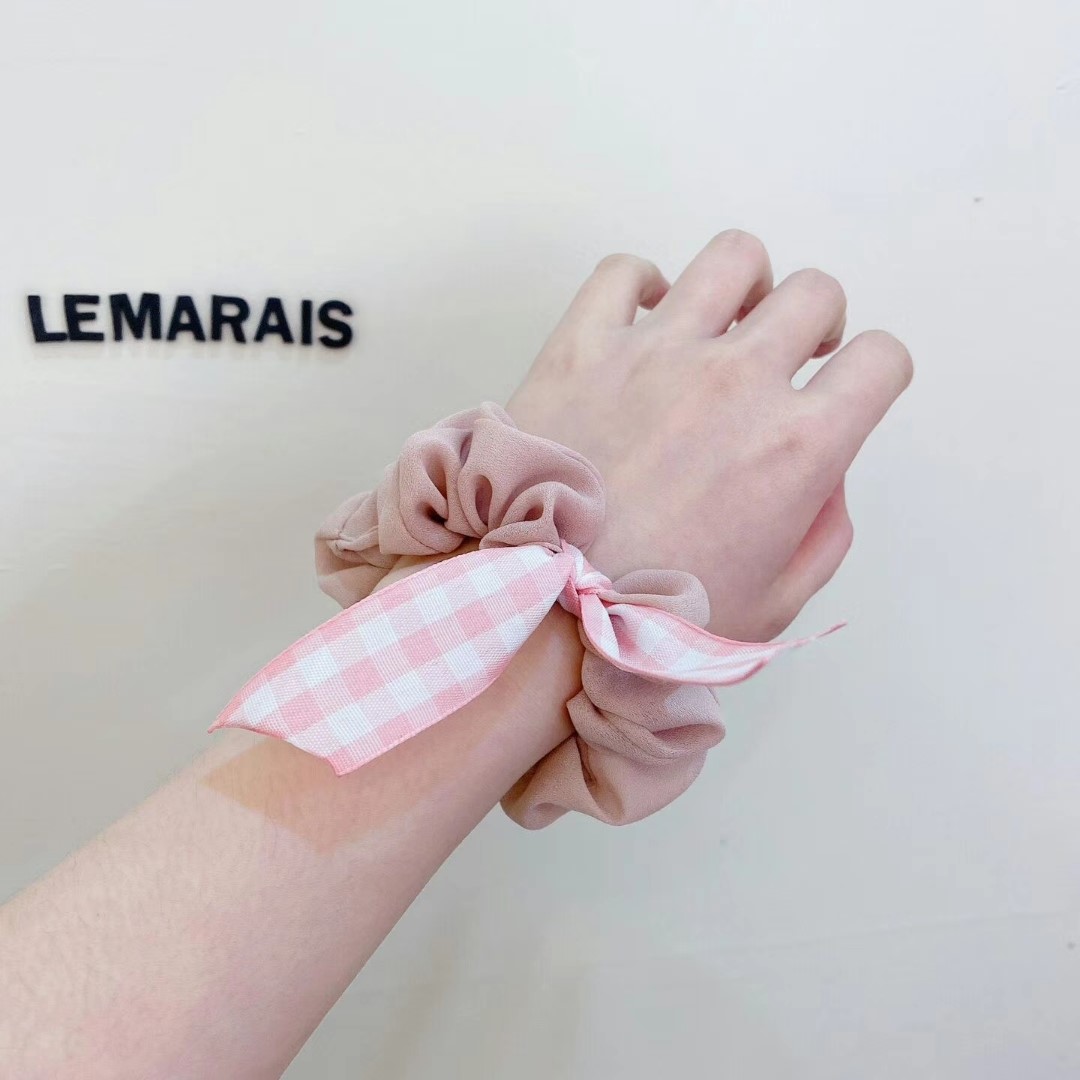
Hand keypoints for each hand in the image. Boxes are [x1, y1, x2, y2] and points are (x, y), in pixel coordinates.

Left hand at [505, 229, 911, 640]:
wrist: (536, 613)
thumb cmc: (656, 624)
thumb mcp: (775, 603)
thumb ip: (823, 531)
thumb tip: (825, 473)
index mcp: (796, 445)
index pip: (882, 360)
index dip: (875, 375)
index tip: (847, 394)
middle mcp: (735, 379)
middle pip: (814, 293)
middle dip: (817, 324)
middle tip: (787, 363)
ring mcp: (655, 353)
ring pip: (733, 257)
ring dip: (745, 286)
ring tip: (723, 326)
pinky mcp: (581, 345)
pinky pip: (623, 272)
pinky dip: (642, 286)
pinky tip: (641, 323)